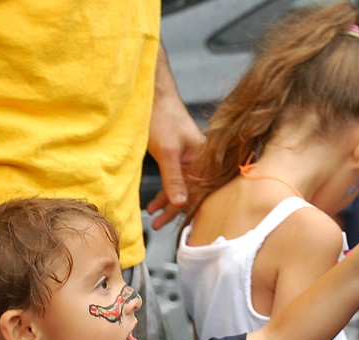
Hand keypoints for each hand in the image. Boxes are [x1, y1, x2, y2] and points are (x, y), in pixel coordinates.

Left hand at [144, 109, 203, 229]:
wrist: (153, 94)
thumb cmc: (163, 117)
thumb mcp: (166, 151)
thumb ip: (173, 179)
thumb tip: (179, 204)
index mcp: (205, 158)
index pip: (201, 192)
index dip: (190, 210)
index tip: (177, 226)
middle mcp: (200, 161)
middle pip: (191, 192)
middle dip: (174, 211)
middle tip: (158, 225)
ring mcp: (189, 160)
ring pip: (181, 188)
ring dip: (166, 203)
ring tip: (153, 218)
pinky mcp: (177, 158)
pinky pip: (173, 180)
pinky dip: (164, 192)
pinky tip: (154, 203)